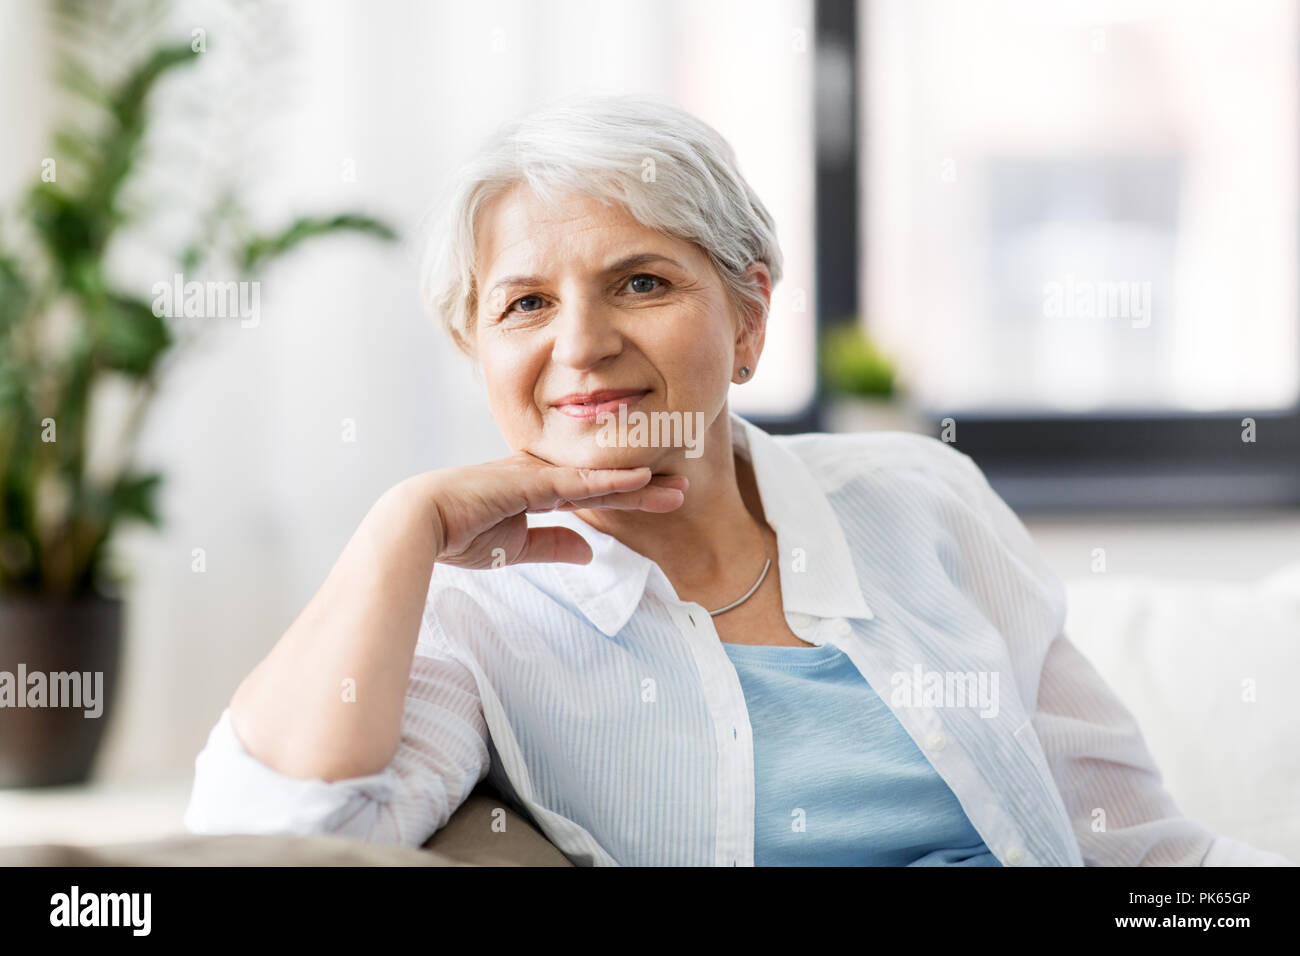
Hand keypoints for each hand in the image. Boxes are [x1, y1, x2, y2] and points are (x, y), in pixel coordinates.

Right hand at [418, 452, 687, 568]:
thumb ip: (551, 546)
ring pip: (598, 479)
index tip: (657, 495)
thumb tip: (589, 551)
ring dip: (639, 483)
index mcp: (533, 488)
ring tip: (678, 486)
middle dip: (643, 484)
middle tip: (682, 486)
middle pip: (602, 480)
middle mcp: (539, 475)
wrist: (416, 525)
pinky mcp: (529, 482)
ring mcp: (535, 475)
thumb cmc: (455, 534)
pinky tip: (642, 478)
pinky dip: (612, 481)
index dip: (624, 493)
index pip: (589, 491)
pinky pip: (579, 483)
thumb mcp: (514, 547)